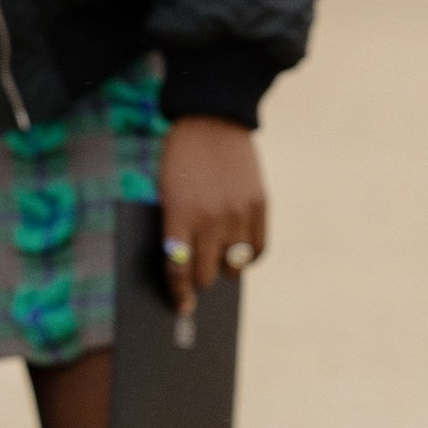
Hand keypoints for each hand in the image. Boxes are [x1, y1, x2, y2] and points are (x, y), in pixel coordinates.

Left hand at [159, 114, 265, 309]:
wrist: (211, 120)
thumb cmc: (179, 161)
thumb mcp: (167, 194)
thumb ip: (176, 229)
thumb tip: (187, 271)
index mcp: (179, 215)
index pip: (178, 270)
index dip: (179, 294)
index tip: (181, 308)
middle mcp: (211, 217)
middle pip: (207, 274)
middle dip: (200, 282)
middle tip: (198, 285)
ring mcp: (239, 211)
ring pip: (234, 265)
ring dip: (224, 270)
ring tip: (219, 268)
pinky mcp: (261, 204)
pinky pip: (258, 248)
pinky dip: (248, 257)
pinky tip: (239, 257)